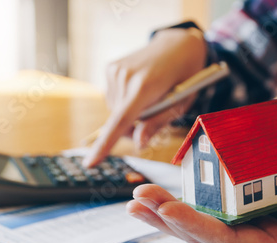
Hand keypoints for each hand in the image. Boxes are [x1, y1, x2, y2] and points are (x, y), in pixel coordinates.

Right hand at [82, 28, 206, 166]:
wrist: (178, 44)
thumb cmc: (185, 76)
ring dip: (129, 114)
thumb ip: (157, 123)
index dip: (105, 144)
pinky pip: (113, 99)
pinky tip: (139, 90)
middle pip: (119, 121)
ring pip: (115, 111)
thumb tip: (139, 143)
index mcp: (144, 86)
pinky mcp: (110, 68)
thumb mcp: (181, 103)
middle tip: (154, 116)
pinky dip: (125, 102)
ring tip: (149, 98)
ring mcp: (114, 70)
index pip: (121, 121)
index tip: (90, 163)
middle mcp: (125, 76)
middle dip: (133, 128)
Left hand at [126, 155, 276, 242]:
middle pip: (200, 235)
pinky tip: (150, 196)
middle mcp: (247, 240)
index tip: (170, 209)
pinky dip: (171, 203)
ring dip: (161, 213)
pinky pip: (196, 209)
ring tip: (136, 198)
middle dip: (168, 218)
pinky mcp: (228, 211)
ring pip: (192, 226)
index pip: (229, 241)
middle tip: (140, 198)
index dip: (198, 226)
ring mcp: (235, 226)